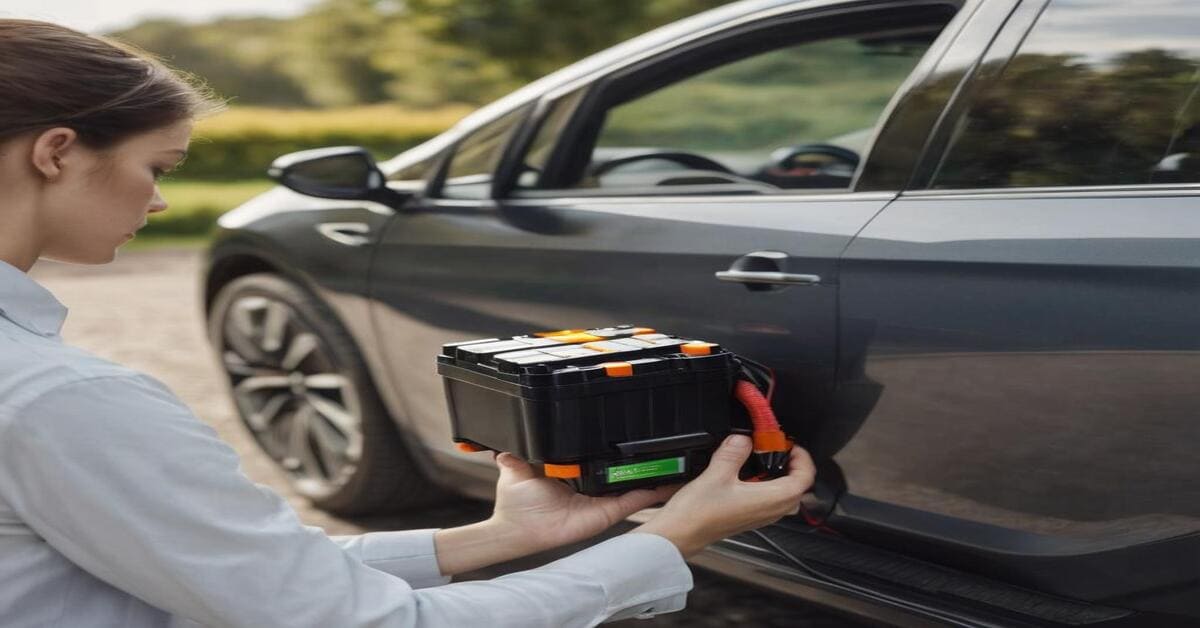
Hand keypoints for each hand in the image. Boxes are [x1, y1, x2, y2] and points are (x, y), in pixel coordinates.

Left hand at [433, 453, 675, 574]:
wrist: (514, 529)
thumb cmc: (515, 504)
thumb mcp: (517, 469)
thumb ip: (518, 454)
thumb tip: (507, 441)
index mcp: (573, 476)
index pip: (598, 460)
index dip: (613, 450)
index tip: (630, 434)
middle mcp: (590, 489)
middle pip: (620, 474)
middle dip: (640, 463)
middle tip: (661, 446)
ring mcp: (600, 502)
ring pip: (631, 488)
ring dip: (651, 477)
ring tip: (673, 462)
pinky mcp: (604, 515)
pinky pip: (629, 503)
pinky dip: (648, 494)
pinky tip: (665, 482)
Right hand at [632, 434, 814, 557]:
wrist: (679, 534)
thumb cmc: (697, 514)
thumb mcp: (716, 473)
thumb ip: (734, 452)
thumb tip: (743, 439)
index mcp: (770, 500)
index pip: (804, 480)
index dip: (802, 458)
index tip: (789, 444)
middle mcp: (768, 512)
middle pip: (797, 489)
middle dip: (793, 467)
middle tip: (778, 450)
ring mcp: (758, 517)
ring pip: (783, 497)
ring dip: (780, 478)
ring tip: (763, 460)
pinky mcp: (746, 518)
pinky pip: (768, 502)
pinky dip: (765, 486)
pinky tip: (745, 475)